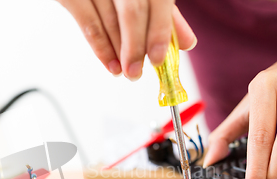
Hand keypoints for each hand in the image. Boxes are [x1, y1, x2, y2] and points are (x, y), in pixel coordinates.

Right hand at [57, 0, 196, 79]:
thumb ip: (167, 16)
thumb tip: (187, 43)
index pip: (158, 2)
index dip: (159, 32)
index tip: (157, 59)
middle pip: (132, 12)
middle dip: (135, 47)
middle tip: (136, 73)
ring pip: (110, 21)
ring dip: (118, 52)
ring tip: (124, 72)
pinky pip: (89, 24)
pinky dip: (100, 49)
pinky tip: (110, 64)